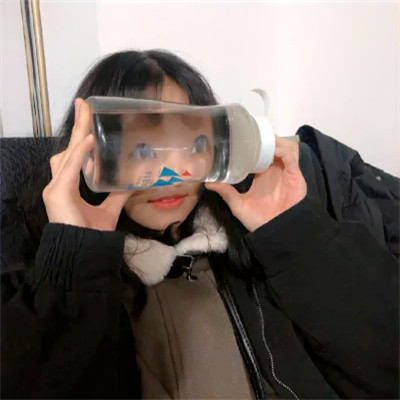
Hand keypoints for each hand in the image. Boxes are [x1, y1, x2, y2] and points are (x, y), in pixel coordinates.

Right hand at [42, 98, 130, 230]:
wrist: (84, 252)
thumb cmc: (91, 233)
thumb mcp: (109, 209)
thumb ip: (117, 195)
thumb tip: (132, 184)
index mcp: (68, 185)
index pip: (73, 155)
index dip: (78, 136)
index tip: (85, 117)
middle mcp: (59, 182)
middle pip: (68, 148)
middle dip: (77, 126)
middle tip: (84, 104)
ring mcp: (56, 187)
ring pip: (68, 153)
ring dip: (79, 133)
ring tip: (88, 113)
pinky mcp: (57, 193)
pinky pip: (69, 168)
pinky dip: (79, 154)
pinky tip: (89, 140)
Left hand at [205, 136, 306, 231]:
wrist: (277, 232)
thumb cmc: (259, 220)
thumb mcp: (238, 204)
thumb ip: (226, 192)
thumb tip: (208, 182)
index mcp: (262, 174)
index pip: (259, 152)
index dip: (252, 144)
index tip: (239, 137)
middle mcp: (274, 169)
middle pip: (272, 146)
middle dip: (263, 138)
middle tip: (250, 134)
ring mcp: (286, 171)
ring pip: (284, 147)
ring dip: (274, 141)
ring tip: (262, 139)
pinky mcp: (295, 174)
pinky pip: (292, 156)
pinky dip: (284, 149)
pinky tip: (273, 149)